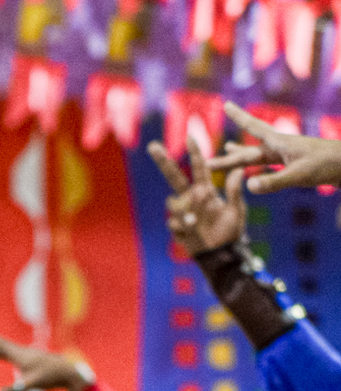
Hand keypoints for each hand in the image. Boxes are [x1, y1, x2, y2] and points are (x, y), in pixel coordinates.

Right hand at [0, 324, 94, 390]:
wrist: (69, 373)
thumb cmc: (50, 378)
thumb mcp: (31, 385)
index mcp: (20, 356)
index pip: (1, 346)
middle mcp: (22, 353)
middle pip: (0, 349)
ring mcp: (28, 356)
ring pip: (7, 351)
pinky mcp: (33, 360)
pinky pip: (14, 354)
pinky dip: (5, 353)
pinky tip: (6, 355)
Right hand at [149, 132, 246, 256]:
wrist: (221, 253)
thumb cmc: (230, 230)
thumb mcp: (237, 209)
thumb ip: (234, 191)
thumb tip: (239, 170)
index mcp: (206, 190)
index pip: (199, 167)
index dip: (195, 152)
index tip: (190, 136)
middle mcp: (191, 198)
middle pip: (174, 176)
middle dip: (164, 161)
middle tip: (153, 146)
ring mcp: (183, 212)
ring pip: (175, 203)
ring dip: (185, 209)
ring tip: (195, 221)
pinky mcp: (178, 228)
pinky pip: (175, 222)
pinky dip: (183, 225)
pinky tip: (191, 230)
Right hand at [210, 102, 340, 194]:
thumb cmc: (328, 166)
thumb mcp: (300, 175)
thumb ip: (273, 182)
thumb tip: (247, 187)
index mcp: (281, 143)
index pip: (254, 128)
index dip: (239, 117)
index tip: (227, 104)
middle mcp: (281, 147)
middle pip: (248, 152)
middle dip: (227, 157)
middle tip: (205, 163)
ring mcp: (288, 156)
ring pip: (257, 158)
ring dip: (240, 158)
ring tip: (226, 151)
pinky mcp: (295, 165)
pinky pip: (269, 166)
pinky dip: (257, 168)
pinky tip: (254, 171)